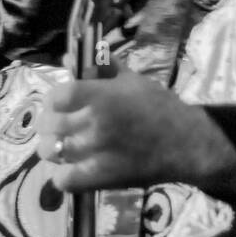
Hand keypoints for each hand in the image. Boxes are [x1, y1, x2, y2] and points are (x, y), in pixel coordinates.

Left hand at [36, 68, 235, 193]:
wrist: (186, 144)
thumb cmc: (159, 107)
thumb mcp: (131, 80)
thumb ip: (100, 67)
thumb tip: (70, 56)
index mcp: (102, 97)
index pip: (57, 96)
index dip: (53, 99)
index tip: (60, 102)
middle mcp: (95, 123)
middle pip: (49, 123)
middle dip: (50, 122)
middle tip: (59, 124)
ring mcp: (95, 153)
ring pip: (51, 151)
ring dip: (52, 147)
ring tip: (62, 145)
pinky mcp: (100, 179)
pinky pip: (63, 180)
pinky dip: (62, 175)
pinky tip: (72, 168)